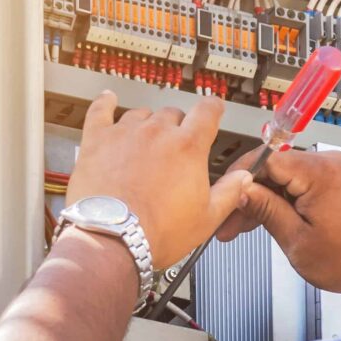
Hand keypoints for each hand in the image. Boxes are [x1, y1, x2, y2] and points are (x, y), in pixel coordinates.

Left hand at [64, 92, 250, 267]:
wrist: (112, 240)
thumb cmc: (157, 232)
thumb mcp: (208, 218)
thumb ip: (230, 192)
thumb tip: (243, 178)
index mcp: (188, 147)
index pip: (207, 111)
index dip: (213, 108)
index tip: (213, 109)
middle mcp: (157, 132)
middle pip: (173, 114)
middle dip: (178, 126)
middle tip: (176, 147)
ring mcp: (126, 133)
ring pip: (141, 114)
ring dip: (147, 124)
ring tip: (146, 142)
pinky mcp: (97, 140)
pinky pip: (100, 111)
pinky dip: (105, 103)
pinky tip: (108, 100)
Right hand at [218, 148, 340, 324]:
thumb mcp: (296, 240)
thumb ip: (265, 210)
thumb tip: (239, 190)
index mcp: (319, 172)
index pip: (265, 159)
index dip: (239, 181)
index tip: (224, 201)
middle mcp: (329, 163)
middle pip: (273, 167)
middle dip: (249, 194)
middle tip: (230, 223)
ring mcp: (334, 170)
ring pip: (284, 175)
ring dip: (264, 198)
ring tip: (244, 226)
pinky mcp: (337, 180)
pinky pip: (300, 181)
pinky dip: (282, 199)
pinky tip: (267, 219)